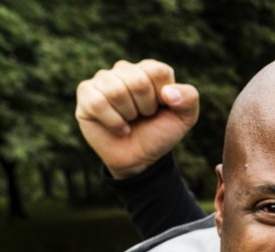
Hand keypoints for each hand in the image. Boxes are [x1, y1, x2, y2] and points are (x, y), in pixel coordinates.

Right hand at [75, 59, 199, 178]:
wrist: (139, 159)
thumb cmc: (159, 133)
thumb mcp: (184, 118)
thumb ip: (189, 98)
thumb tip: (168, 92)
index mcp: (149, 69)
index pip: (158, 71)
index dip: (162, 97)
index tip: (160, 109)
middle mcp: (124, 69)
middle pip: (138, 81)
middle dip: (145, 107)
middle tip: (143, 116)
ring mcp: (103, 80)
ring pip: (116, 90)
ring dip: (128, 114)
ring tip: (129, 120)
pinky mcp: (85, 93)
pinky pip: (98, 102)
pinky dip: (112, 121)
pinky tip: (118, 127)